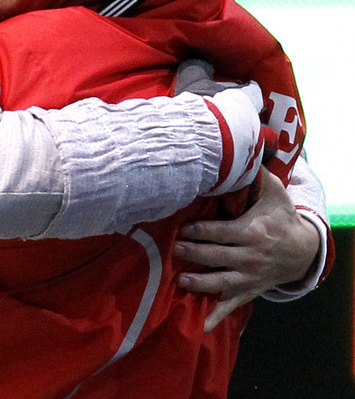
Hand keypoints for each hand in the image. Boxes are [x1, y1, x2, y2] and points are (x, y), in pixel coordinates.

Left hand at [174, 167, 320, 331]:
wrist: (303, 249)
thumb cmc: (281, 215)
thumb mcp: (273, 191)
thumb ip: (254, 173)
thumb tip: (238, 149)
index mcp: (252, 232)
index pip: (221, 233)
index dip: (200, 231)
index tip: (181, 228)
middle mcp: (250, 257)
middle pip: (217, 256)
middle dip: (194, 253)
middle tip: (173, 249)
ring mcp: (250, 277)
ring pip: (222, 282)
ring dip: (201, 282)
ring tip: (181, 280)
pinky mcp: (250, 290)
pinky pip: (233, 305)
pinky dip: (218, 317)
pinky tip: (202, 327)